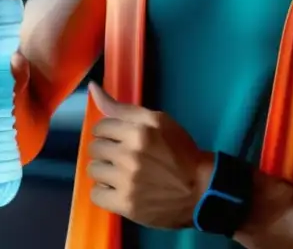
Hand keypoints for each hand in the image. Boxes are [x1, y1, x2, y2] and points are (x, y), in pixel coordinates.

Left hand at [86, 82, 213, 229]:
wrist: (199, 188)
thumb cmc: (179, 151)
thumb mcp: (158, 120)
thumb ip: (123, 107)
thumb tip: (93, 88)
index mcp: (139, 132)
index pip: (100, 127)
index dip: (109, 132)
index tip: (120, 139)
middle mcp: (130, 155)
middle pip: (95, 148)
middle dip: (106, 150)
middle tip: (122, 156)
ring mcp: (126, 182)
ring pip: (93, 170)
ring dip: (104, 171)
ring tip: (120, 173)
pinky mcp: (125, 204)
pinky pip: (95, 195)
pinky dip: (104, 192)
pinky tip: (118, 189)